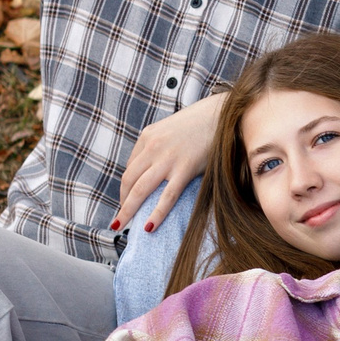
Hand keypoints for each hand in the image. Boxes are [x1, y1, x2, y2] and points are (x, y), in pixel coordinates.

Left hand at [114, 95, 223, 233]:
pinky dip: (156, 213)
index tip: (129, 201)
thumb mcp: (170, 130)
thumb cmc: (200, 123)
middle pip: (128, 180)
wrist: (222, 113)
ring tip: (120, 226)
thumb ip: (159, 147)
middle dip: (121, 202)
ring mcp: (168, 158)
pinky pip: (167, 196)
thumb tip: (153, 170)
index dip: (126, 188)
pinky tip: (148, 227)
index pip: (130, 167)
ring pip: (140, 190)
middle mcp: (152, 147)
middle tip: (117, 220)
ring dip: (128, 210)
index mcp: (147, 136)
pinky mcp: (185, 168)